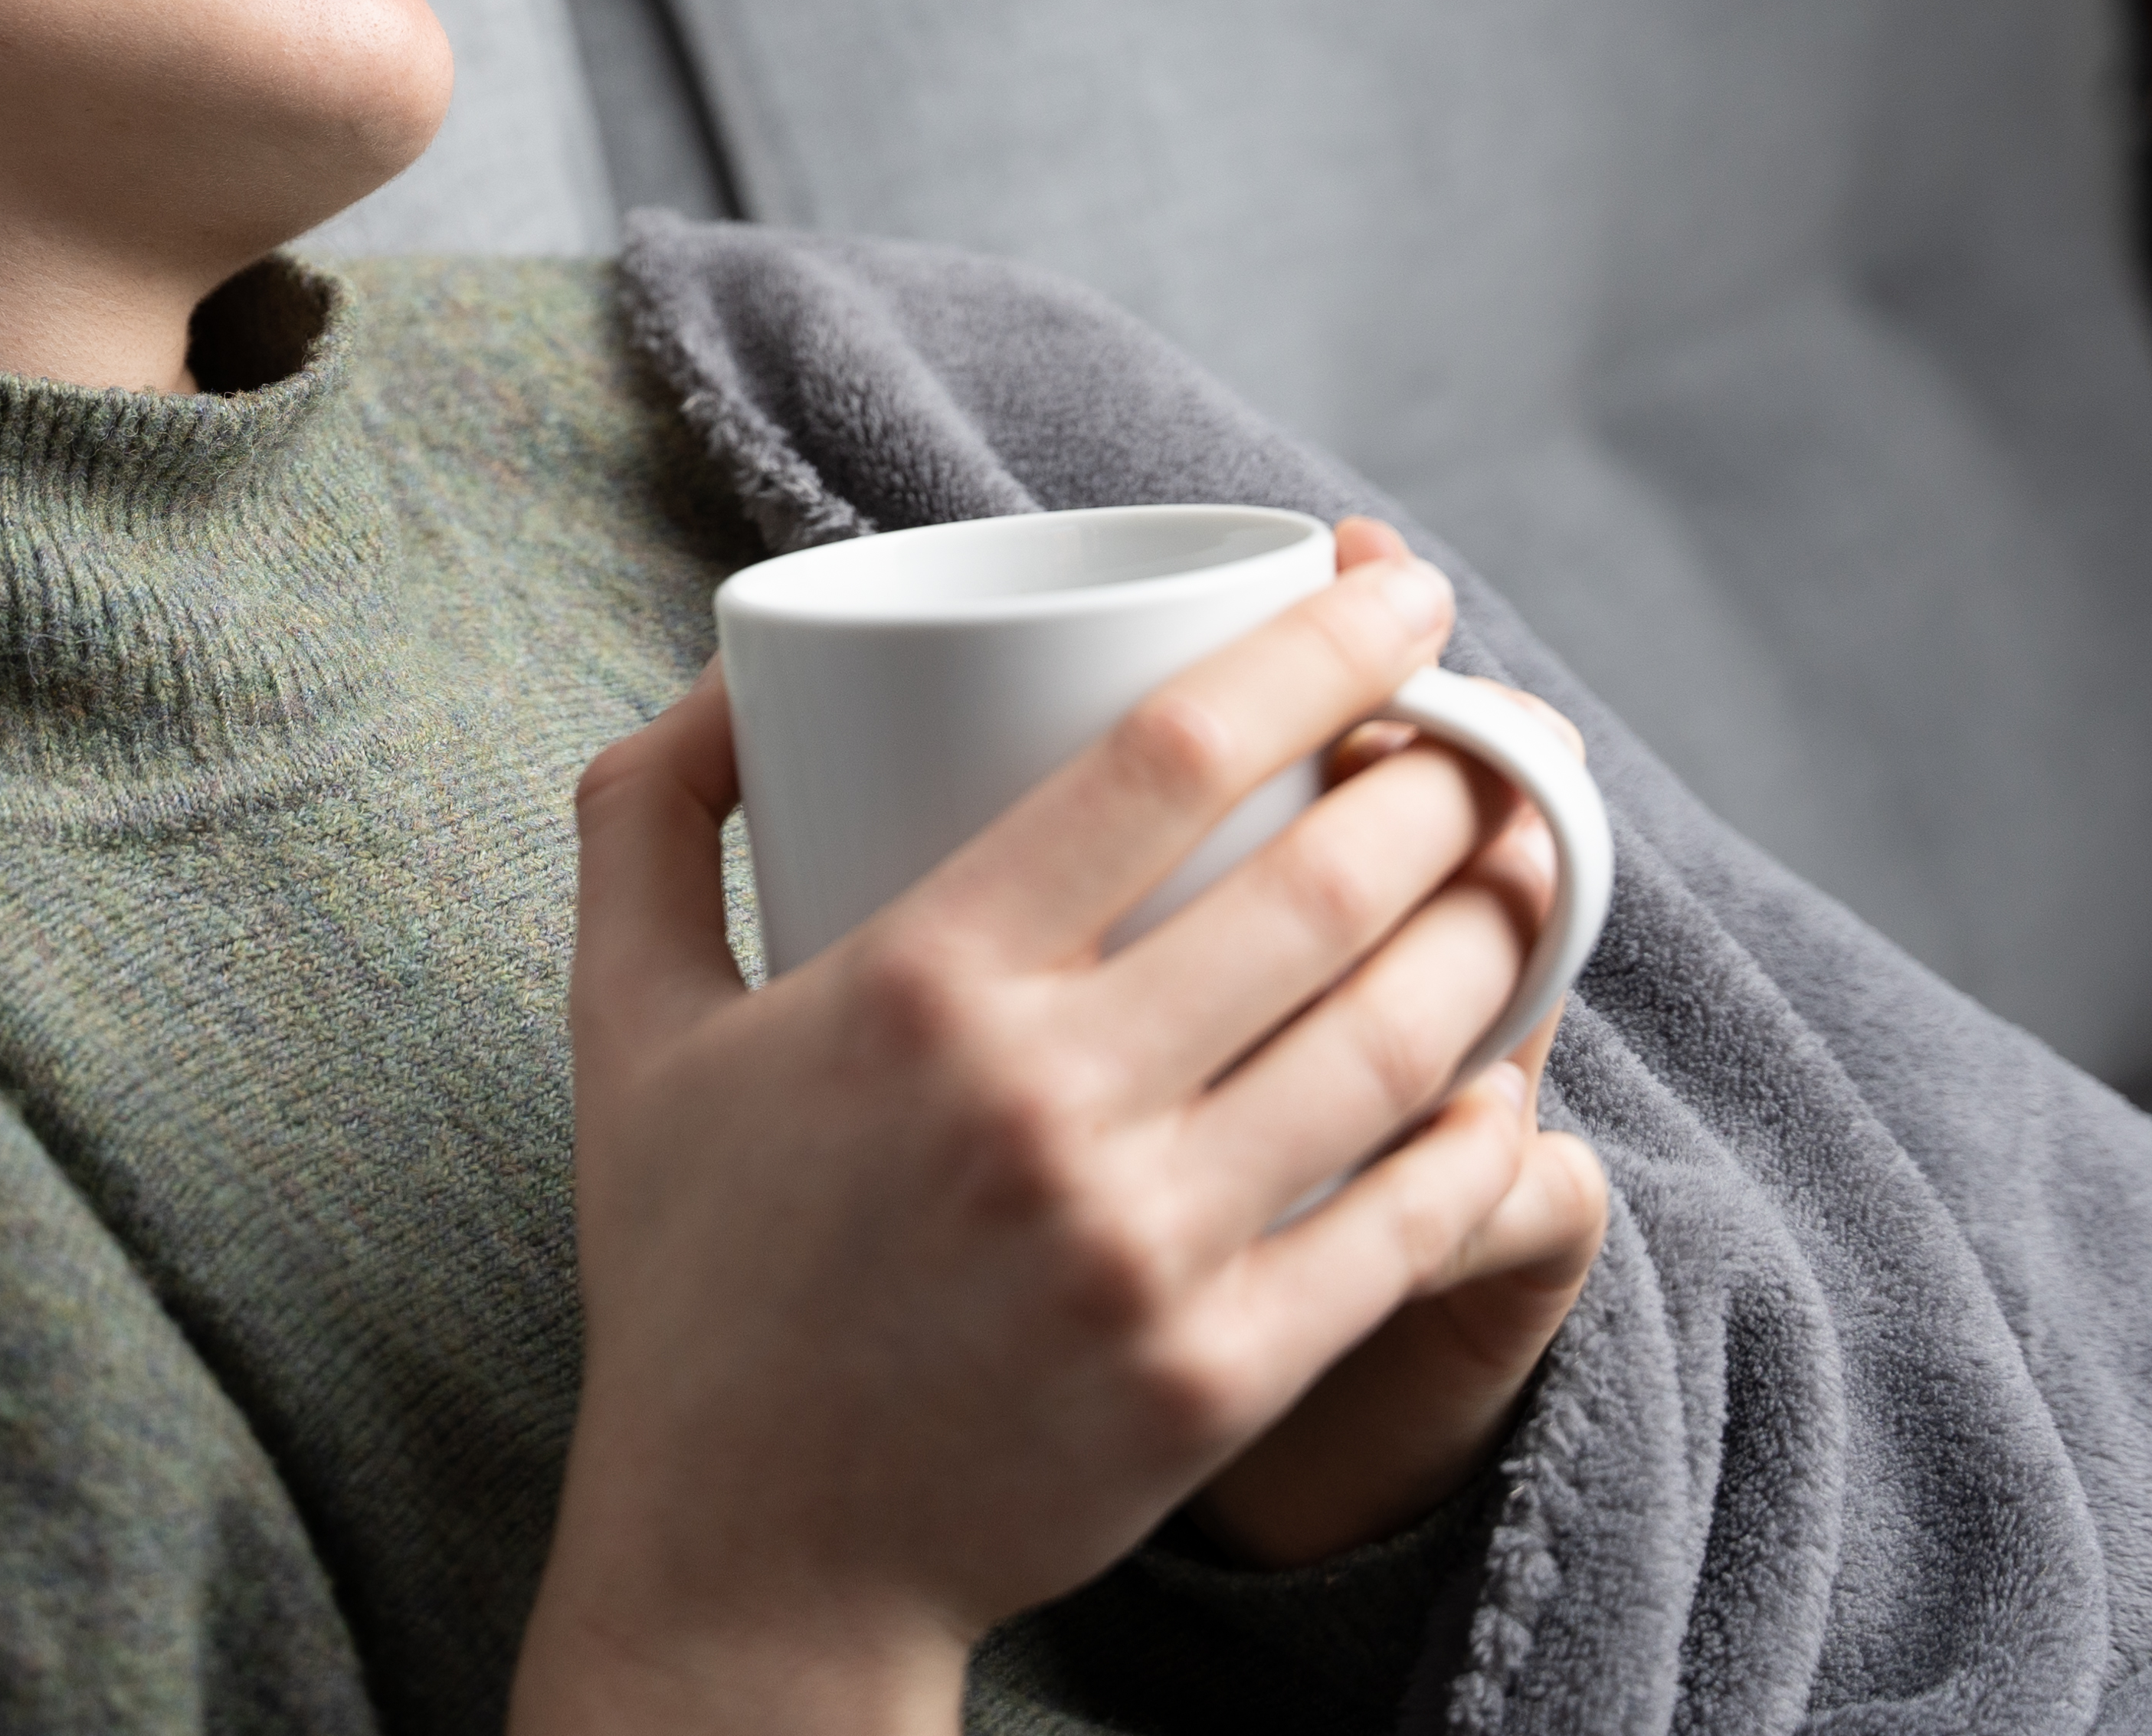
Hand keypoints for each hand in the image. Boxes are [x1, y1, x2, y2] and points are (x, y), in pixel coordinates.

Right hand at [510, 530, 1585, 1735]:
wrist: (744, 1562)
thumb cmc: (695, 1274)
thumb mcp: (626, 1025)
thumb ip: (651, 822)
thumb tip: (728, 672)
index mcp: (917, 986)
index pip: (1169, 756)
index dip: (1317, 647)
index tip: (1399, 589)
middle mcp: (1044, 1106)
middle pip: (1322, 885)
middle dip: (1447, 777)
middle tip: (1488, 731)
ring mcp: (1143, 1251)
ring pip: (1398, 1041)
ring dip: (1497, 924)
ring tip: (1525, 862)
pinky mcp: (1218, 1380)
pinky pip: (1413, 1223)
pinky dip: (1489, 1128)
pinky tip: (1513, 1067)